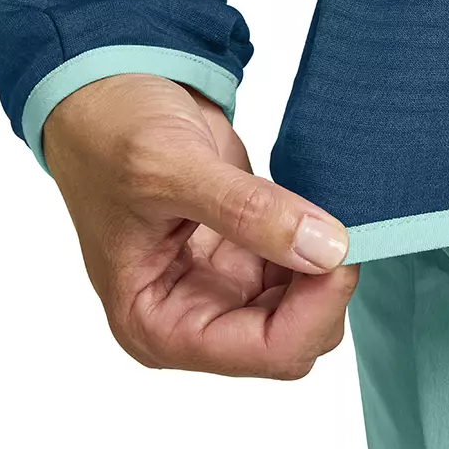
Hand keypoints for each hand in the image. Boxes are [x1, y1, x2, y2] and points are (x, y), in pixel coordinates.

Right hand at [43, 75, 357, 376]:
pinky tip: (314, 207)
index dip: (314, 308)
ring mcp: (222, 291)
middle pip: (295, 339)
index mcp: (155, 325)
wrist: (108, 96)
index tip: (340, 249)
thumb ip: (248, 212)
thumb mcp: (171, 169)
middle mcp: (191, 320)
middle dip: (323, 289)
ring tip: (318, 206)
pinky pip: (306, 272)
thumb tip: (325, 249)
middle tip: (339, 224)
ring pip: (308, 310)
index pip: (266, 352)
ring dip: (325, 265)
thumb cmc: (110, 136)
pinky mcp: (246, 261)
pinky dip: (322, 244)